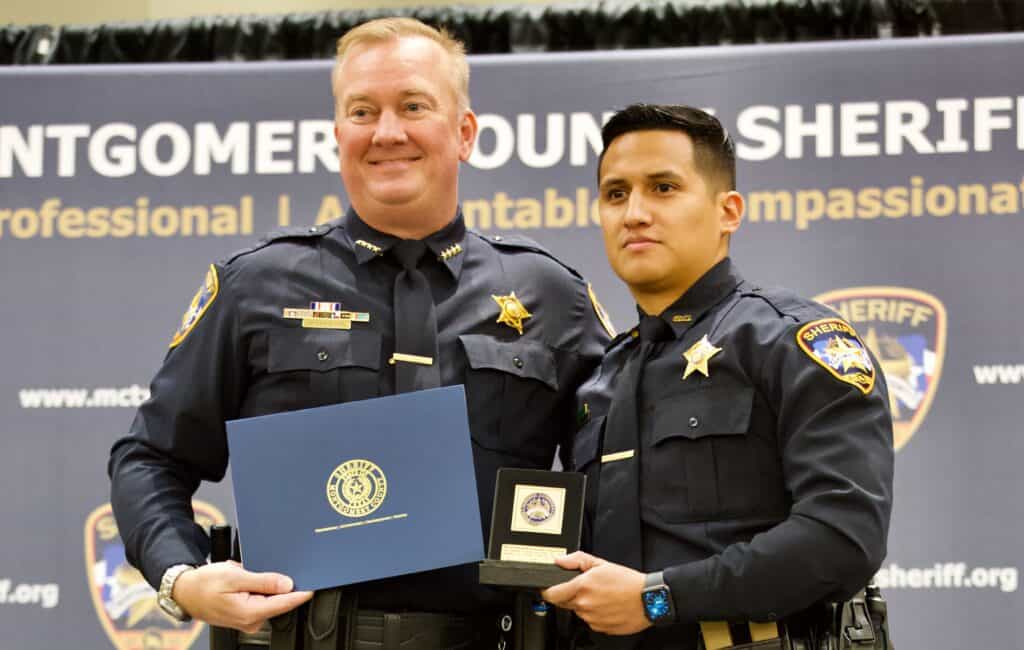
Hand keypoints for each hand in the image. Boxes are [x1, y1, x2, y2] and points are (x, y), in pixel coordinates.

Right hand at [172, 561, 312, 632]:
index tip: (315, 585)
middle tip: (267, 569)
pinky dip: (259, 590)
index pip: (285, 603)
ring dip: (266, 586)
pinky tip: (246, 581)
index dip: (301, 593)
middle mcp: (252, 621)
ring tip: (247, 576)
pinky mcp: (246, 616)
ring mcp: (249, 620)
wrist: (185, 592)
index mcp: (250, 612)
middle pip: (279, 601)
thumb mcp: (235, 576)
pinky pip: (261, 602)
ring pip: (270, 601)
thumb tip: (287, 584)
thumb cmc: (204, 584)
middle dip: (280, 584)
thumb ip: (263, 581)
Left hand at [540, 551, 651, 635]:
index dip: (547, 591)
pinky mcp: (600, 628)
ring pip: (578, 612)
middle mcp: (584, 605)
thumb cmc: (628, 581)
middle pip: (564, 603)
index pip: (551, 594)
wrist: (649, 599)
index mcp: (582, 587)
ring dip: (584, 605)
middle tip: (586, 588)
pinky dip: (595, 614)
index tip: (548, 588)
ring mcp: (592, 619)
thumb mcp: (601, 563)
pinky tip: (607, 606)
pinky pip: (590, 621)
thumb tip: (559, 561)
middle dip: (569, 595)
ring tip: (602, 596)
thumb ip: (576, 560)